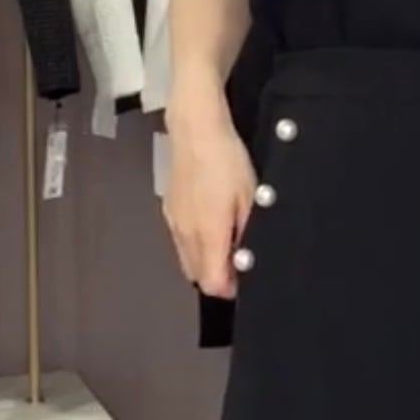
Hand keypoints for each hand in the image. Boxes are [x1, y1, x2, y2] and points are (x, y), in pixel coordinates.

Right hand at [162, 112, 256, 298]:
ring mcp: (174, 223)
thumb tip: (246, 261)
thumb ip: (247, 234)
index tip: (244, 279)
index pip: (212, 284)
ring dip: (205, 261)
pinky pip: (180, 242)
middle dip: (217, 277)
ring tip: (226, 242)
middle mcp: (186, 234)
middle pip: (197, 277)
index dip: (230, 289)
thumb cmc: (227, 161)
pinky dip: (195, 246)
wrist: (196, 130)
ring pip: (187, 260)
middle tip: (238, 261)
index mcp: (208, 234)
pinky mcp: (168, 211)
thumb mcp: (250, 197)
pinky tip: (210, 226)